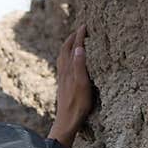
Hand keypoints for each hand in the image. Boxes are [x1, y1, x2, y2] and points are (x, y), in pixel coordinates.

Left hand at [49, 25, 94, 147]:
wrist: (66, 122)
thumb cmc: (77, 105)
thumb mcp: (82, 84)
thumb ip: (80, 66)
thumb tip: (79, 47)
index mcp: (69, 69)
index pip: (75, 47)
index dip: (80, 35)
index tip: (85, 25)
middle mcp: (64, 72)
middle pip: (65, 49)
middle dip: (72, 38)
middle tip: (79, 30)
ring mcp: (62, 79)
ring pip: (62, 57)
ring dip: (68, 46)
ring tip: (73, 41)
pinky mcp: (62, 86)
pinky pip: (62, 66)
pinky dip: (66, 57)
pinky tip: (68, 62)